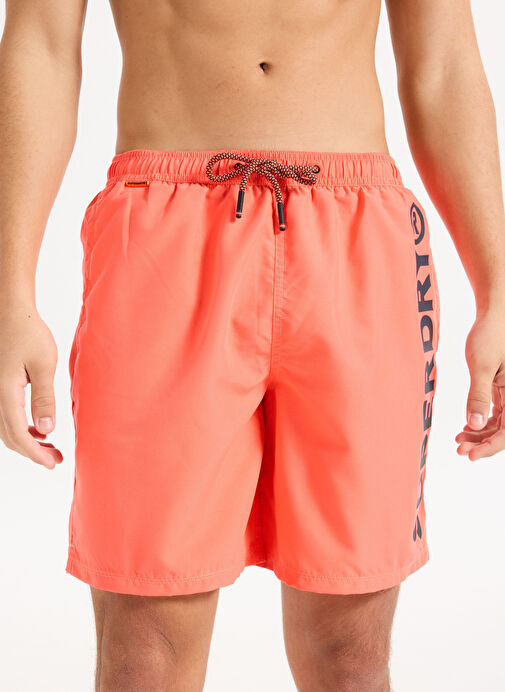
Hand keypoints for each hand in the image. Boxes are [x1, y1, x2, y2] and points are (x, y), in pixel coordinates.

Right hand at [0, 305, 61, 468]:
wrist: (11, 313)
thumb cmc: (29, 334)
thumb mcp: (44, 365)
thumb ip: (45, 398)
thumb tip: (47, 431)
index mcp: (6, 393)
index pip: (19, 435)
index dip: (35, 454)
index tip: (52, 463)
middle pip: (10, 437)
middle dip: (32, 452)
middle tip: (56, 459)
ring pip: (7, 428)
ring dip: (28, 441)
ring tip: (50, 448)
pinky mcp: (1, 387)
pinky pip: (7, 416)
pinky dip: (22, 428)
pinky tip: (40, 429)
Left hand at [456, 312, 504, 460]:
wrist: (494, 315)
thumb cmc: (490, 335)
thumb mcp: (481, 366)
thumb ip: (479, 395)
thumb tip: (474, 423)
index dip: (491, 447)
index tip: (470, 456)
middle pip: (504, 431)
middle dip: (483, 443)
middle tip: (459, 449)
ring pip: (499, 424)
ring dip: (480, 435)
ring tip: (459, 439)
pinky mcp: (502, 389)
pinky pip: (496, 414)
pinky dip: (481, 423)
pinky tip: (465, 428)